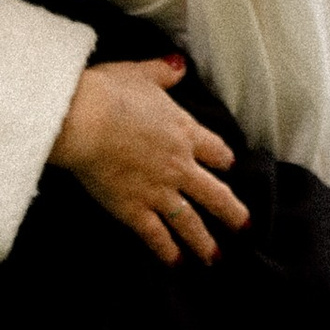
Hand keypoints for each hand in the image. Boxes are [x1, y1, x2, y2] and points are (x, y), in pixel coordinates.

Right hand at [49, 55, 249, 265]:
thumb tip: (179, 65)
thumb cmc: (109, 92)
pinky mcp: (134, 209)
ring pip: (191, 221)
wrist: (84, 119)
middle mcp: (179, 165)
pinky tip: (176, 264)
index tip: (229, 166)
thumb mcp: (141, 73)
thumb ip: (164, 72)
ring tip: (216, 258)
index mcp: (184, 131)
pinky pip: (157, 236)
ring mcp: (159, 191)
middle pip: (214, 193)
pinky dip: (167, 252)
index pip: (215, 150)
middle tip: (245, 227)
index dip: (224, 159)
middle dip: (231, 212)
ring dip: (205, 241)